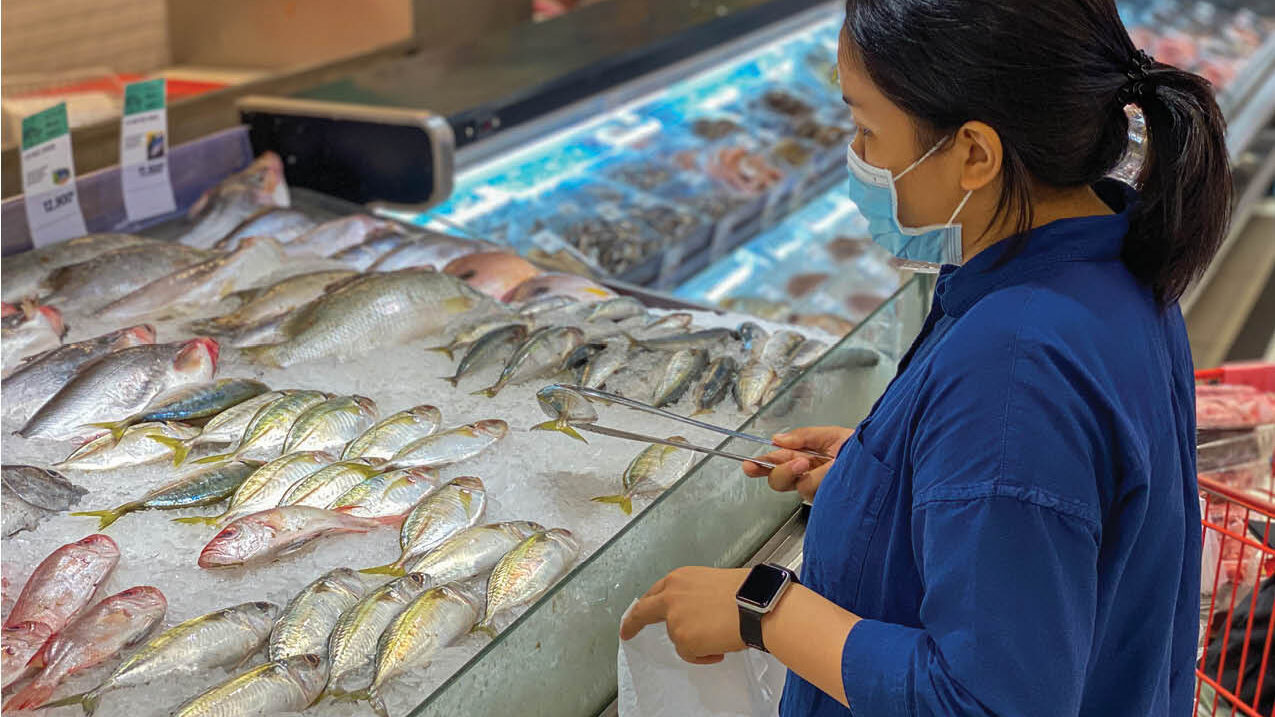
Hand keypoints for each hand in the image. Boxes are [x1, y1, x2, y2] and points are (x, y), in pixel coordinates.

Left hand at [619, 567, 749, 664]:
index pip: (654, 593)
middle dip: (633, 624)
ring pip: (677, 638)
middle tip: (627, 632)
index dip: (645, 605)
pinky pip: (690, 654)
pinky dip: (703, 655)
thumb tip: (691, 612)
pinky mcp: (682, 639)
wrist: (757, 605)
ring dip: (695, 641)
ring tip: (720, 634)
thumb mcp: (711, 582)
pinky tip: (720, 645)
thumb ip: (691, 595)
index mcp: (679, 579)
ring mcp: (674, 619)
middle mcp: (671, 596)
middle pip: (643, 612)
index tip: (634, 615)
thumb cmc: (745, 592)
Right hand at [742, 426, 852, 501]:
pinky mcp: (830, 500)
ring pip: (800, 487)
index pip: (775, 465)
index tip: (749, 465)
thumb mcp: (830, 435)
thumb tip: (778, 439)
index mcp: (803, 460)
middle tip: (796, 461)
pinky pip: (819, 492)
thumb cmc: (861, 447)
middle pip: (778, 482)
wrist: (884, 459)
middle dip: (782, 471)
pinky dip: (822, 480)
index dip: (760, 466)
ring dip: (807, 475)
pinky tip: (830, 472)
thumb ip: (804, 436)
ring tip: (818, 463)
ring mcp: (819, 491)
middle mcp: (807, 478)